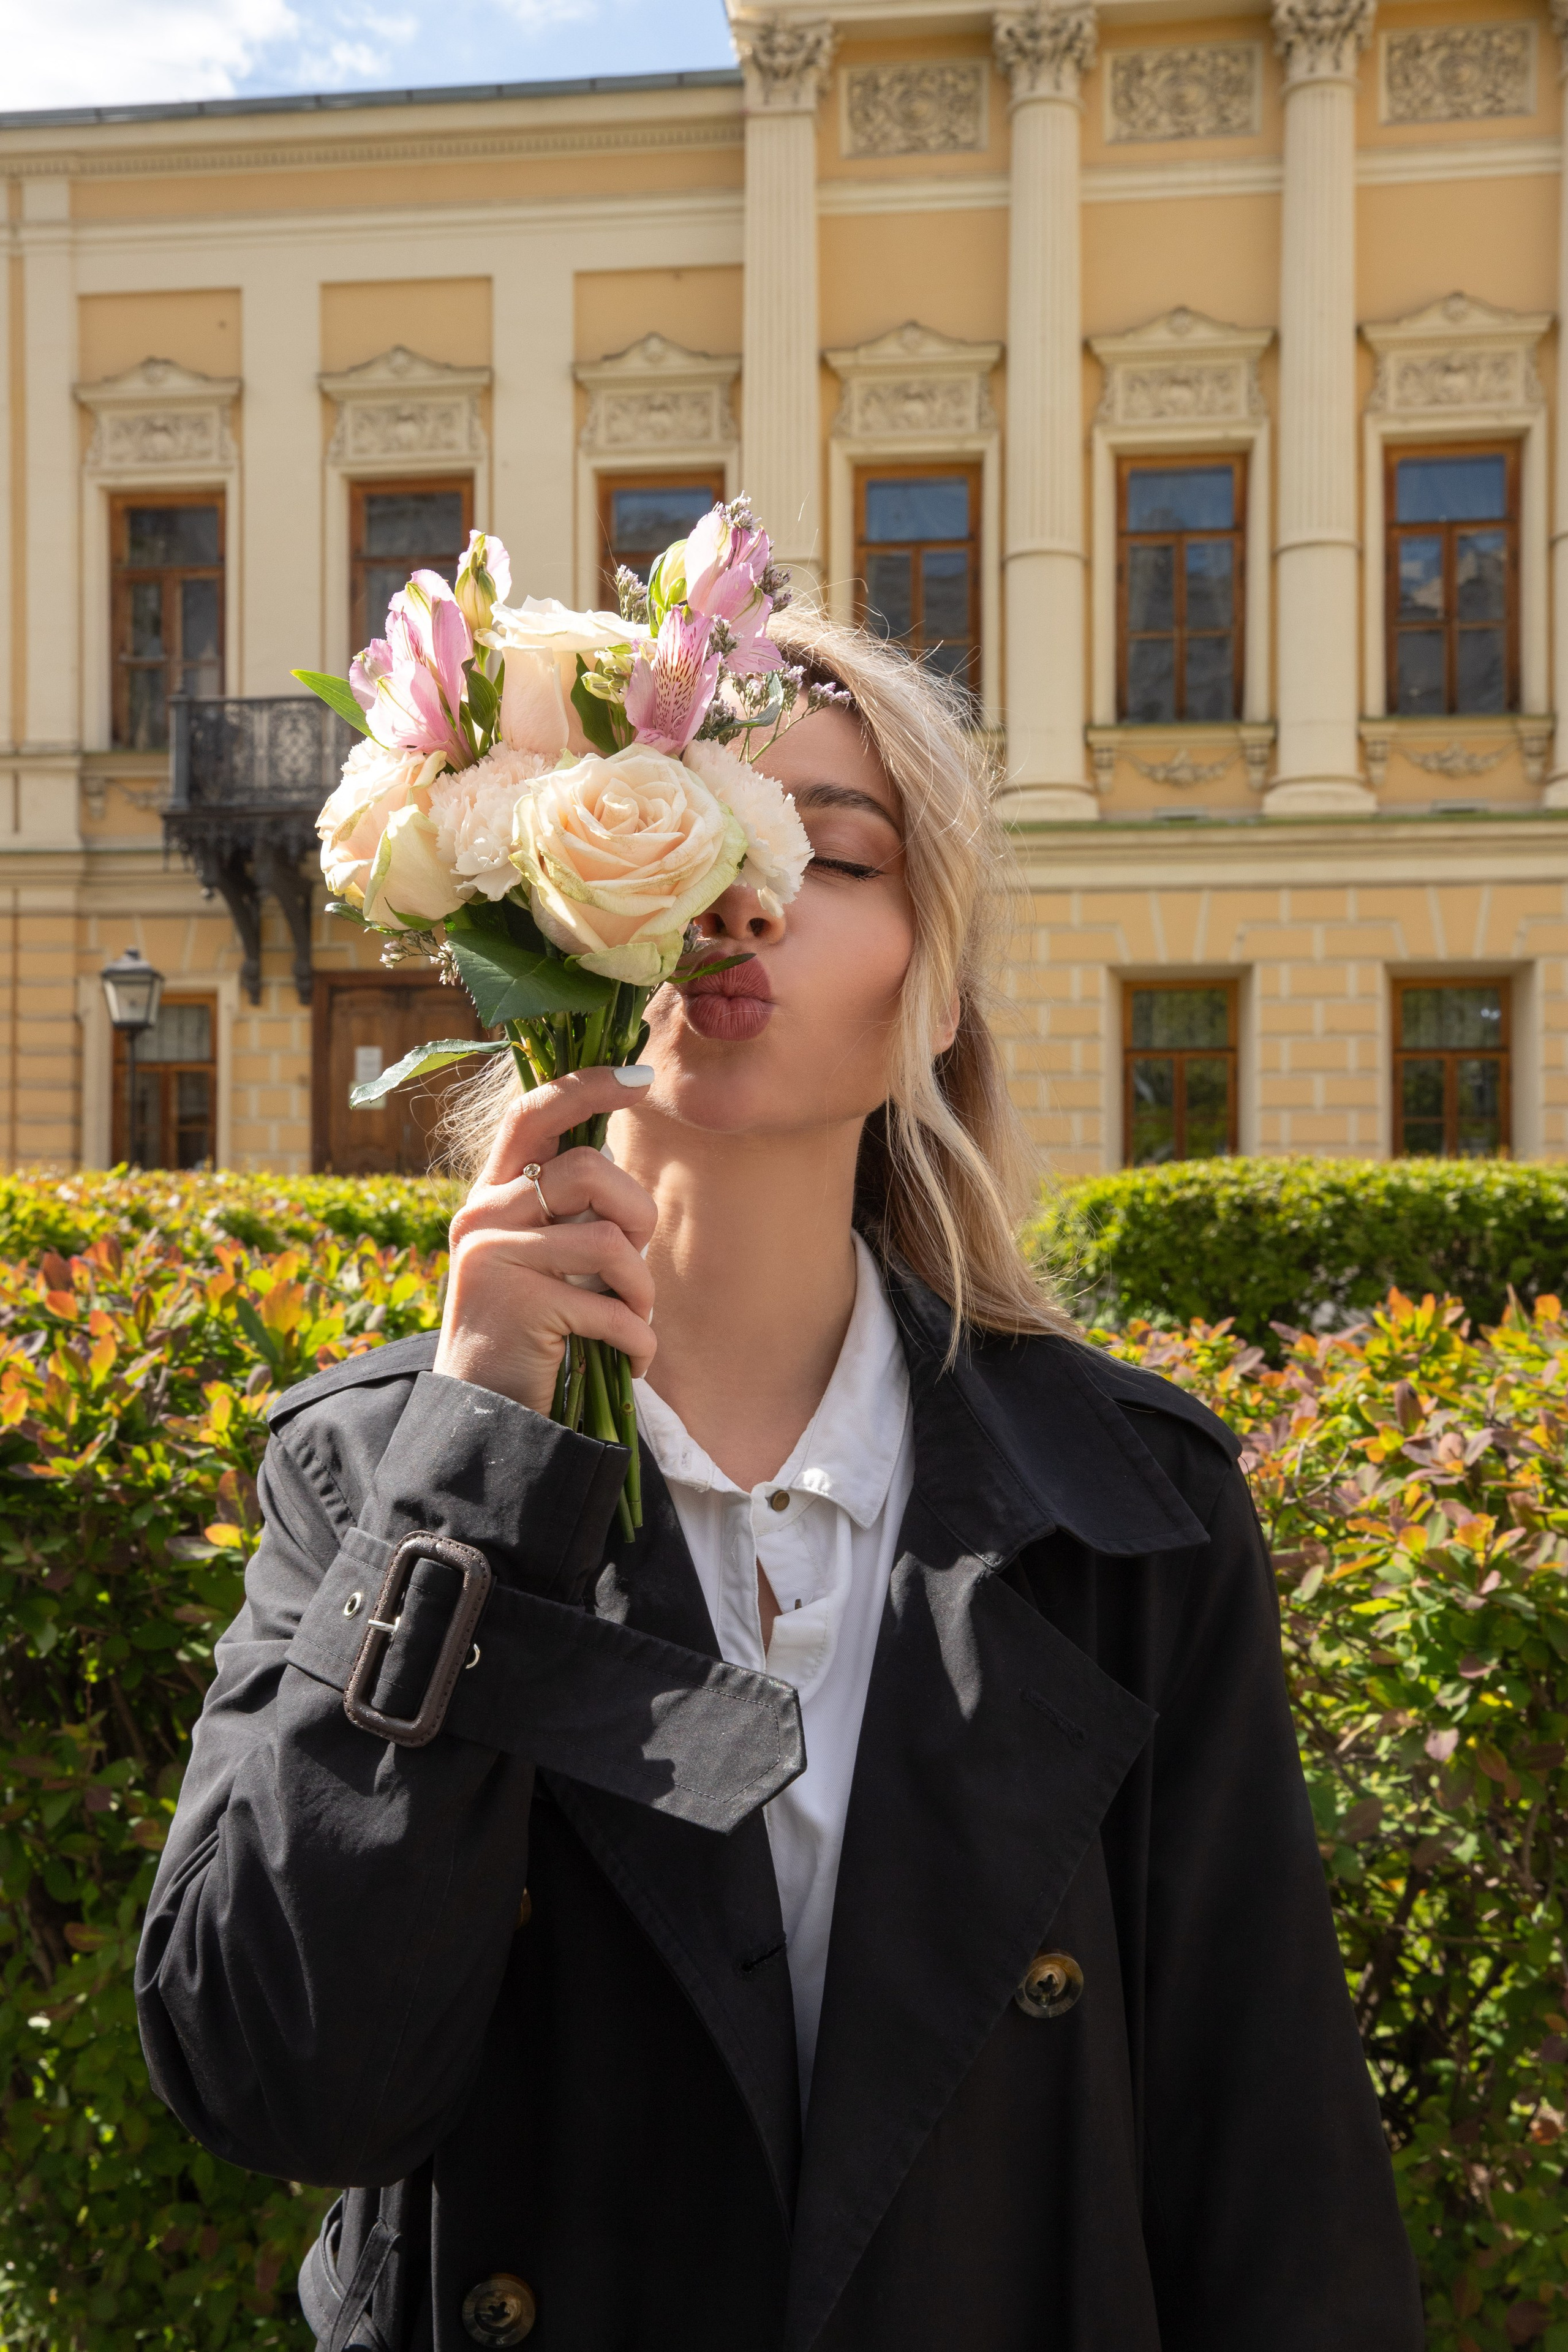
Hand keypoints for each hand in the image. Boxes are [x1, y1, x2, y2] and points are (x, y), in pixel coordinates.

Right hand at [434, 1068, 656, 1416]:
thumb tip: (617, 1161)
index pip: (532, 1113)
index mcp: (490, 1196)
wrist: (486, 1418)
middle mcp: (480, 1216)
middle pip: (587, 1170)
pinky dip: (638, 1340)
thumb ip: (566, 1213)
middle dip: (636, 1214)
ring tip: (631, 1321)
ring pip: (609, 1241)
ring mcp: (492, 1257)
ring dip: (641, 1291)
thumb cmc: (533, 1335)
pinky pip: (611, 1307)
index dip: (587, 1086)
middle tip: (634, 1265)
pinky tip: (630, 1361)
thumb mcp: (542, 1260)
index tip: (642, 1079)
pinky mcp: (515, 1304)